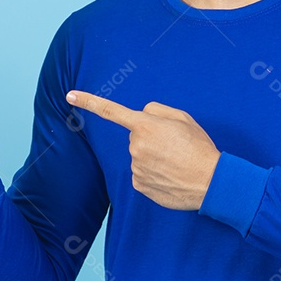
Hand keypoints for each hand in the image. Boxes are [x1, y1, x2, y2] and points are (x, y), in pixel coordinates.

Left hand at [65, 91, 220, 210]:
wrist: (211, 182)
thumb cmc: (199, 148)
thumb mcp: (183, 118)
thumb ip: (157, 111)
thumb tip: (141, 116)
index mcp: (145, 125)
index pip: (111, 110)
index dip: (89, 101)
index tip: (70, 95)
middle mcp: (135, 146)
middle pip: (136, 136)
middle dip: (150, 138)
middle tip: (175, 146)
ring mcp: (136, 167)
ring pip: (139, 156)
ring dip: (153, 157)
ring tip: (176, 162)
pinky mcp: (139, 185)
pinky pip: (142, 174)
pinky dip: (154, 174)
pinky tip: (170, 176)